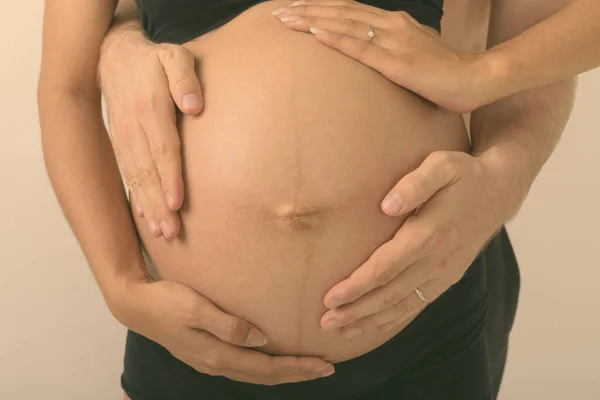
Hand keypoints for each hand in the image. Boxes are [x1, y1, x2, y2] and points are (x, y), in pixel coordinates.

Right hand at [98, 29, 202, 239]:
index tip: (177, 203)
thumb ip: (185, 79)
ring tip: (161, 232)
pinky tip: (145, 217)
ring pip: (135, 177)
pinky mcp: (120, 144)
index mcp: (149, 108)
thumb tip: (194, 106)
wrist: (114, 56)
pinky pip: (127, 174)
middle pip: (147, 171)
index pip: (162, 149)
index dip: (170, 178)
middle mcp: (133, 128)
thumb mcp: (174, 57)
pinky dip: (136, 197)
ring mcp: (124, 138)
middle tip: (171, 231)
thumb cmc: (154, 60)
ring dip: (147, 207)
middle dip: (158, 204)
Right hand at [110, 279, 334, 384]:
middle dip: (297, 374)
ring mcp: (211, 361)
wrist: (137, 305)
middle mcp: (217, 364)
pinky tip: (273, 358)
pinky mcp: (208, 353)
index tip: (323, 364)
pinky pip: (245, 367)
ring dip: (284, 372)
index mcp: (218, 355)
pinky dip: (266, 367)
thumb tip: (261, 339)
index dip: (297, 368)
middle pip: (265, 376)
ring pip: (256, 374)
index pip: (267, 369)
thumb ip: (228, 325)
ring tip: (307, 367)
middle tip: (326, 368)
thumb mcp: (196, 308)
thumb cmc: (167, 302)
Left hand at [273, 0, 498, 111]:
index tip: (295, 8)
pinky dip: (336, 39)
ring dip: (312, 20)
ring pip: (345, 24)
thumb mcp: (416, 53)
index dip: (321, 7)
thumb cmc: (446, 71)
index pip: (350, 10)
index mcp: (394, 23)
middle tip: (277, 13)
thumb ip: (393, 49)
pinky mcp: (397, 63)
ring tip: (285, 20)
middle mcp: (391, 25)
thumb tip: (373, 54)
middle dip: (307, 10)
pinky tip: (316, 34)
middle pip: (341, 12)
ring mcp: (394, 41)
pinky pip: (361, 48)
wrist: (477, 78)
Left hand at [317, 151, 525, 337]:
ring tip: (342, 331)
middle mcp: (436, 260)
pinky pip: (418, 304)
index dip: (356, 286)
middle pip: (389, 293)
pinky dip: (395, 319)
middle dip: (355, 310)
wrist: (499, 192)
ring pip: (402, 305)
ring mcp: (444, 272)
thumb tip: (386, 205)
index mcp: (429, 235)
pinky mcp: (448, 277)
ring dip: (371, 320)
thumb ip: (415, 184)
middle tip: (325, 322)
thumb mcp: (442, 166)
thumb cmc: (465, 176)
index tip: (330, 298)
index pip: (385, 268)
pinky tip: (375, 326)